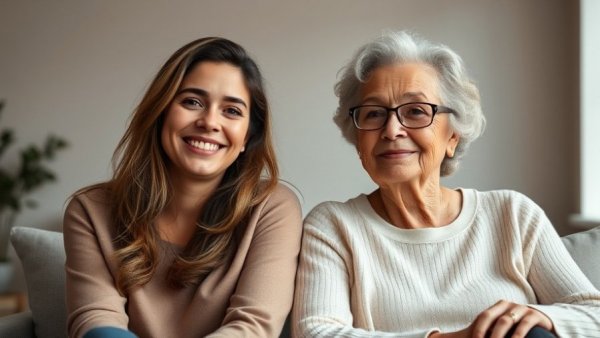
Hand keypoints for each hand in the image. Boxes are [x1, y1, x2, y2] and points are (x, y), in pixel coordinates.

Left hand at [429, 300, 553, 337]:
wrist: (542, 322)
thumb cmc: (514, 328)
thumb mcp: (497, 328)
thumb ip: (476, 332)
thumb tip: (437, 337)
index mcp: (496, 307)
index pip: (482, 318)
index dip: (477, 331)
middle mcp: (508, 305)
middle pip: (493, 319)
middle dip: (488, 334)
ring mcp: (522, 309)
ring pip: (507, 321)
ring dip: (501, 336)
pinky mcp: (535, 316)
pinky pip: (524, 325)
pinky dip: (518, 336)